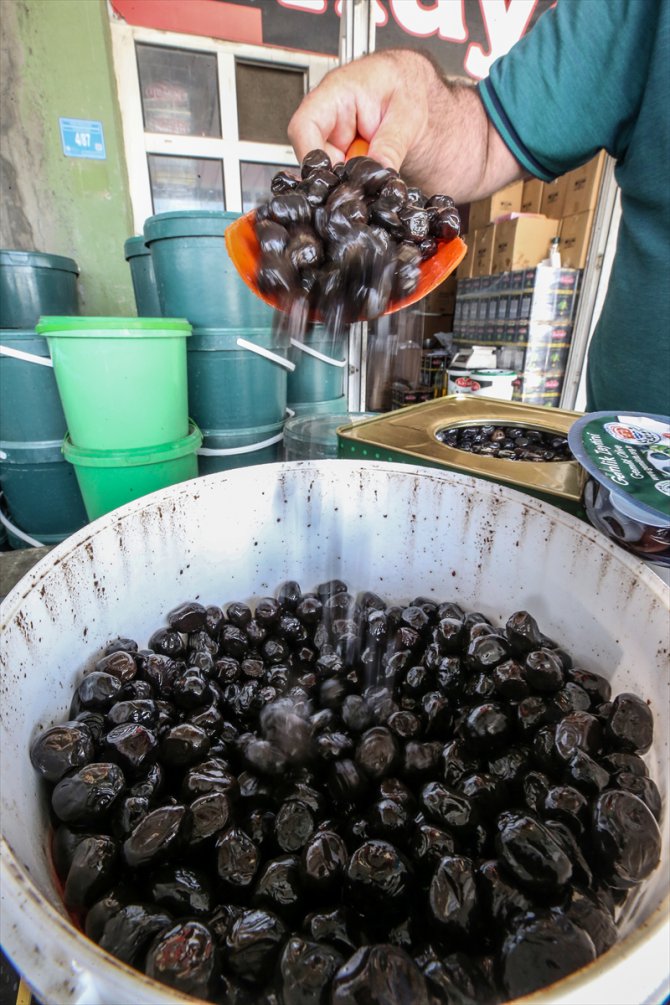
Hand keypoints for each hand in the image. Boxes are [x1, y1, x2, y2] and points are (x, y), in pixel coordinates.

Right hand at [288, 49, 521, 202]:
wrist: (471, 137)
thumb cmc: (444, 106)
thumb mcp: (415, 120)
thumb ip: (389, 145)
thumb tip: (372, 172)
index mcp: (346, 92)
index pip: (306, 126)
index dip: (314, 157)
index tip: (334, 180)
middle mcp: (343, 121)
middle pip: (316, 156)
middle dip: (334, 181)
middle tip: (357, 199)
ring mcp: (352, 149)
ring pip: (333, 178)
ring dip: (350, 194)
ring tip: (373, 202)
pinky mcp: (363, 172)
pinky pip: (351, 191)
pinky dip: (362, 201)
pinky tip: (377, 205)